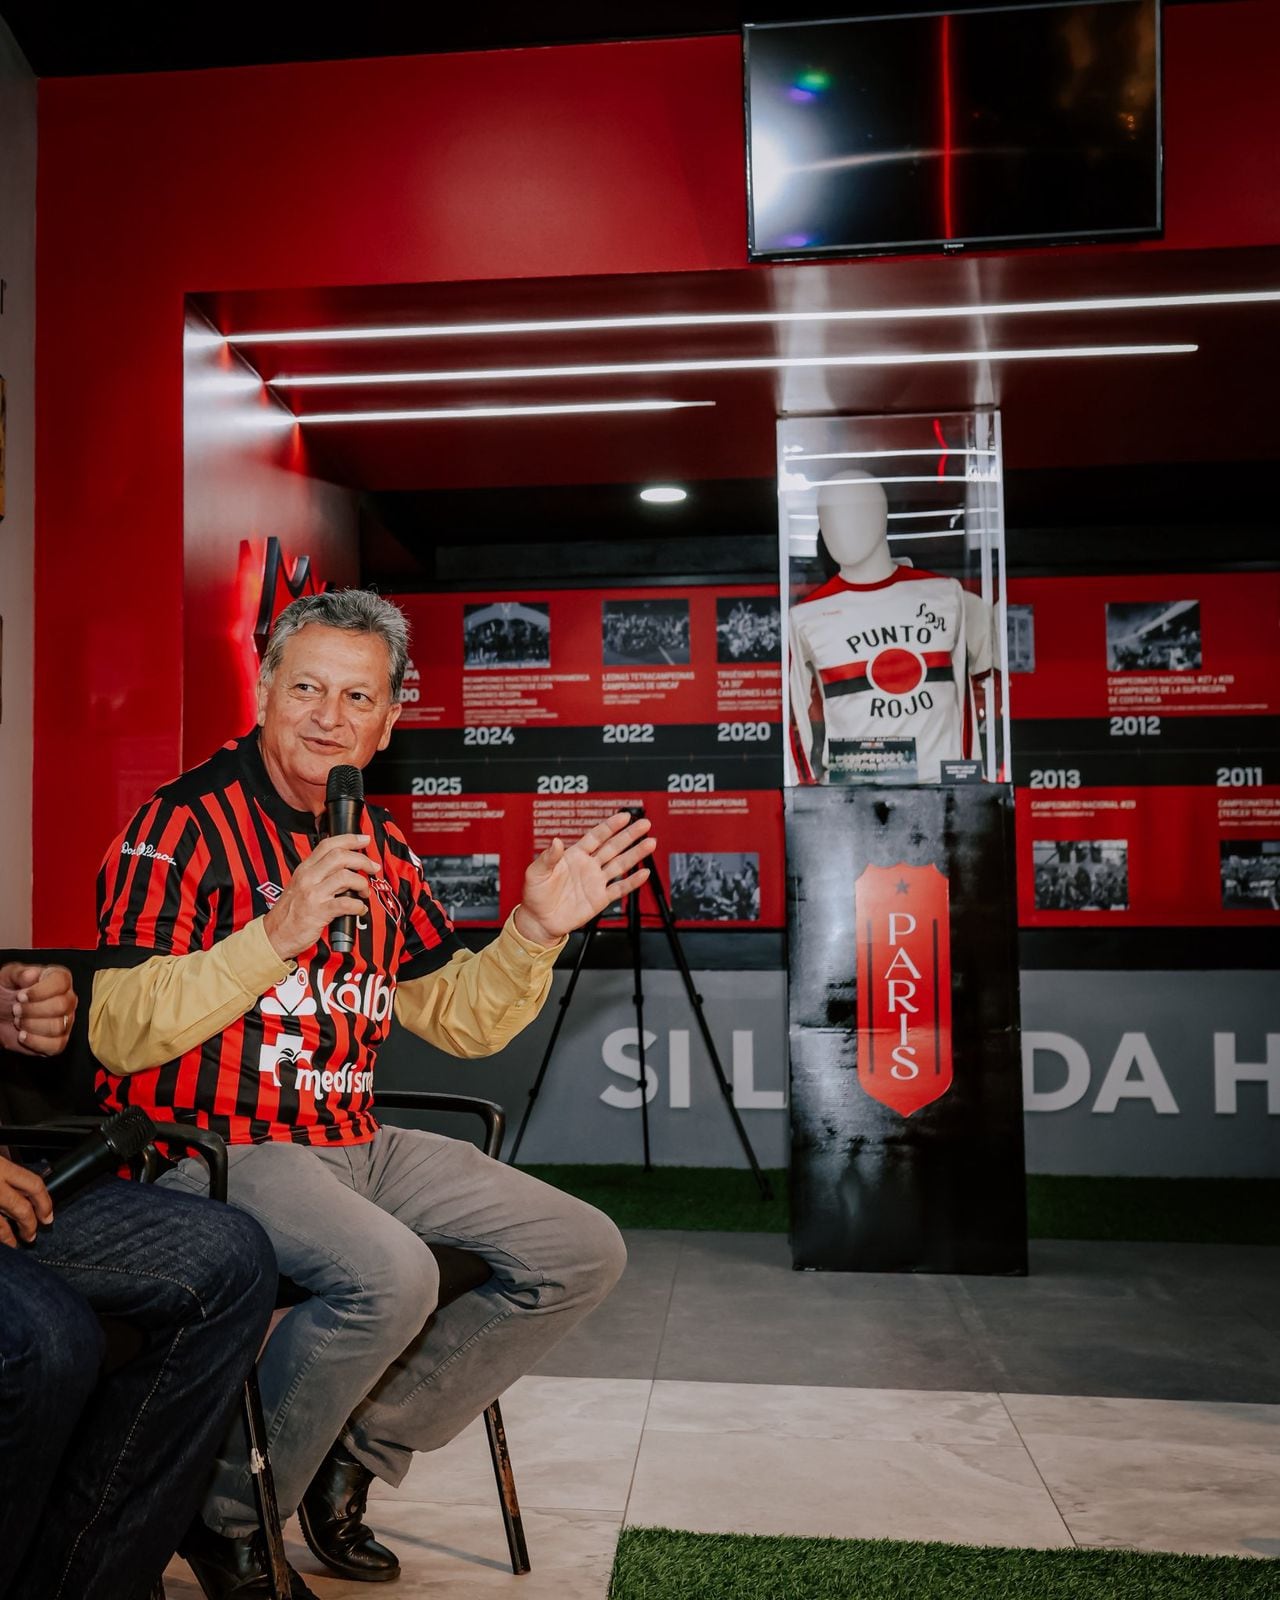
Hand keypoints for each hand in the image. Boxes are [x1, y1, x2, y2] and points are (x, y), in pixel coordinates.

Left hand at [0, 963, 77, 1056]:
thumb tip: (32, 975)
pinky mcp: (58, 1041)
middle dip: (32, 1010)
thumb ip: (19, 973)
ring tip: (18, 1021)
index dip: (40, 991)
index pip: (61, 983)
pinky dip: (35, 1042)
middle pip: (61, 1006)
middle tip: (15, 1009)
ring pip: (58, 1027)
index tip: (21, 996)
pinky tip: (22, 1035)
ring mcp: (65, 1021)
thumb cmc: (6, 991)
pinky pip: (56, 1046)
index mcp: (59, 979)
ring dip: (31, 1025)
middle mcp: (67, 999)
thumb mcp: (7, 977)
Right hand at [0, 1154, 52, 1246]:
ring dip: (8, 1236)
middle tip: (32, 1234)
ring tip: (13, 1244)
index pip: (34, 1185)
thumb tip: (17, 1175)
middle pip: (20, 1209)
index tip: (48, 1215)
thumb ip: (5, 1166)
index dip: (45, 1202)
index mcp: (1, 1167)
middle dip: (29, 1224)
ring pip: (0, 1224)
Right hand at [263, 835, 378, 960]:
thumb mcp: (300, 885)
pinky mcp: (319, 912)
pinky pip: (346, 903)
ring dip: (362, 884)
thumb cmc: (290, 912)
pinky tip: (360, 909)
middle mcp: (308, 878)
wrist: (274, 935)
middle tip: (373, 867)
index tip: (364, 839)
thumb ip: (319, 873)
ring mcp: (313, 894)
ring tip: (364, 892)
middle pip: (339, 857)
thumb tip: (346, 867)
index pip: (328, 845)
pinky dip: (358, 906)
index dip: (349, 839)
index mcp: (304, 869)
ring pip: (345, 877)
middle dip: (362, 860)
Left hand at [513, 812, 655, 944]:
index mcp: (574, 855)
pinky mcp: (600, 899)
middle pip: (613, 847)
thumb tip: (556, 841)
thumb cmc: (535, 895)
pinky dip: (632, 882)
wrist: (540, 920)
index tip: (623, 816)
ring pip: (620, 865)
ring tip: (650, 843)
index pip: (596, 837)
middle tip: (644, 824)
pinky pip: (619, 889)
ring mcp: (596, 882)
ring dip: (635, 854)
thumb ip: (548, 857)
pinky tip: (644, 873)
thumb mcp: (536, 873)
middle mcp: (589, 866)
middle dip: (629, 836)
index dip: (610, 826)